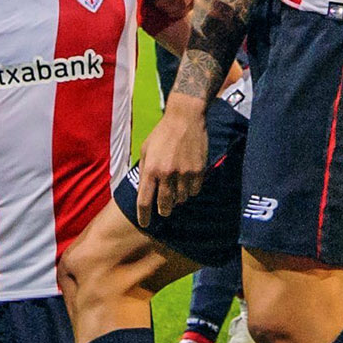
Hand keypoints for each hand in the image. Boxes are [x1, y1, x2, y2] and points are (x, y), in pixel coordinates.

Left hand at [136, 100, 208, 226]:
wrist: (185, 117)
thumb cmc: (162, 133)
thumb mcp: (146, 149)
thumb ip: (144, 171)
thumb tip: (144, 191)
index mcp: (151, 169)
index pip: (144, 201)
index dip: (144, 216)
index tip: (145, 224)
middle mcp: (167, 174)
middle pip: (164, 205)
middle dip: (163, 210)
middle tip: (164, 209)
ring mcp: (184, 173)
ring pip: (181, 199)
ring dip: (178, 198)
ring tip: (177, 186)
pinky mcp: (198, 171)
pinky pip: (194, 191)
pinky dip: (190, 190)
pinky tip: (188, 179)